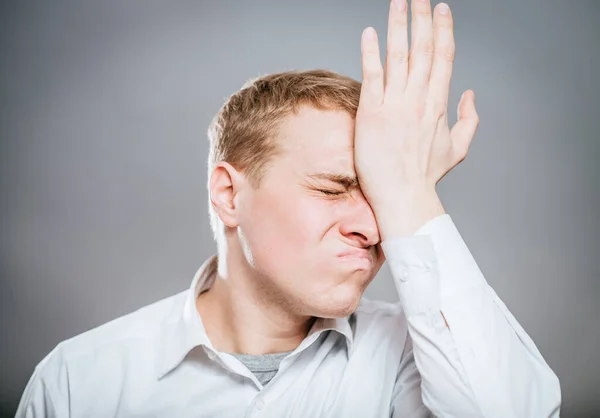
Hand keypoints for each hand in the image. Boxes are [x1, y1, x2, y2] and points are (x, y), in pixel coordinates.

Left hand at [353, 0, 478, 237]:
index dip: (444, 31)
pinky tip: (370, 33)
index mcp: (439, 105)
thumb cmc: (426, 176)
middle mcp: (419, 100)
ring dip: (399, 26)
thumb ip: (469, 120)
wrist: (403, 196)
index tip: (442, 10)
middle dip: (422, 19)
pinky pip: (373, 76)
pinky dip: (371, 53)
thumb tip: (471, 95)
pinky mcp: (372, 114)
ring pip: (399, 56)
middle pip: (423, 49)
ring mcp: (395, 105)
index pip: (444, 58)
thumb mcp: (457, 149)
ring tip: (398, 2)